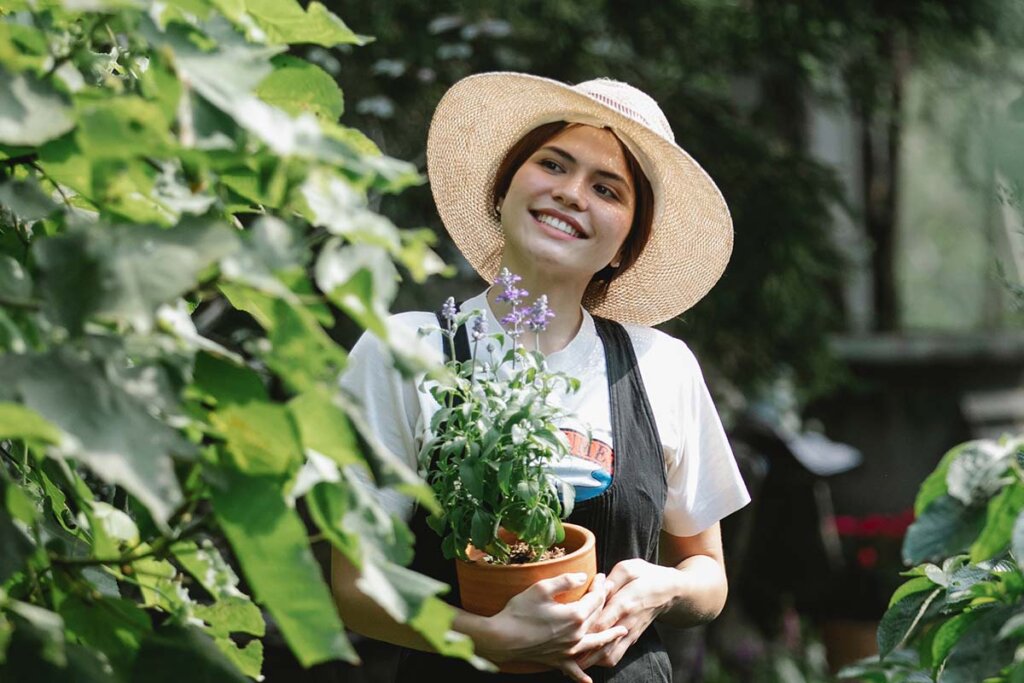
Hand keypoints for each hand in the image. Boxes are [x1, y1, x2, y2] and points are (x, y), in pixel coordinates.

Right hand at [477, 572, 626, 682]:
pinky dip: (581, 675)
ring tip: (621, 633)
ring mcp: (568, 650)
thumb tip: (583, 576)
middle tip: (610, 593)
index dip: (599, 586)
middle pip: (596, 617)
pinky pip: (573, 669)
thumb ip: (565, 580)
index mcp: (575, 615)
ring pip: (594, 643)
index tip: (602, 577)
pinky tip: (589, 681)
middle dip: (605, 603)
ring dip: (608, 637)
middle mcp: (576, 635)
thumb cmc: (520, 611)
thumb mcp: (542, 588)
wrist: (502, 637)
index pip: (594, 599)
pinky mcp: (557, 660)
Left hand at [575, 559, 672, 669]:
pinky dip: (600, 661)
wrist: (670, 591)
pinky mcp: (631, 639)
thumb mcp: (629, 568)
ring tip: (569, 660)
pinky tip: (585, 659)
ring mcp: (630, 633)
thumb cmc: (646, 575)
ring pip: (609, 655)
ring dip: (589, 660)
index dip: (583, 629)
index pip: (601, 622)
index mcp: (625, 603)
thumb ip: (612, 578)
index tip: (566, 632)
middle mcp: (627, 622)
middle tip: (560, 652)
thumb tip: (597, 584)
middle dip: (581, 650)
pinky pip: (616, 656)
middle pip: (602, 643)